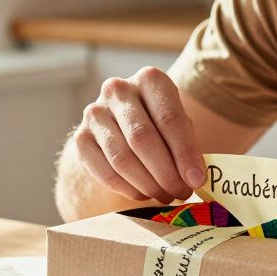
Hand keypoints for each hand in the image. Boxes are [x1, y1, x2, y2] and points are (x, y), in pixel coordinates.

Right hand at [73, 67, 206, 202]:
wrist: (122, 126)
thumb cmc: (160, 125)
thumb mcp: (180, 126)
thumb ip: (188, 147)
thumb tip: (195, 178)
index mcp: (150, 79)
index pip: (170, 118)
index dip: (185, 153)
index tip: (196, 180)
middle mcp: (118, 90)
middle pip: (142, 138)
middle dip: (165, 173)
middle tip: (180, 193)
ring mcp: (95, 113)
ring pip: (122, 158)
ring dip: (147, 184)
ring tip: (165, 196)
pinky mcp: (80, 138)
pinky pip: (105, 172)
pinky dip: (128, 189)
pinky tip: (143, 194)